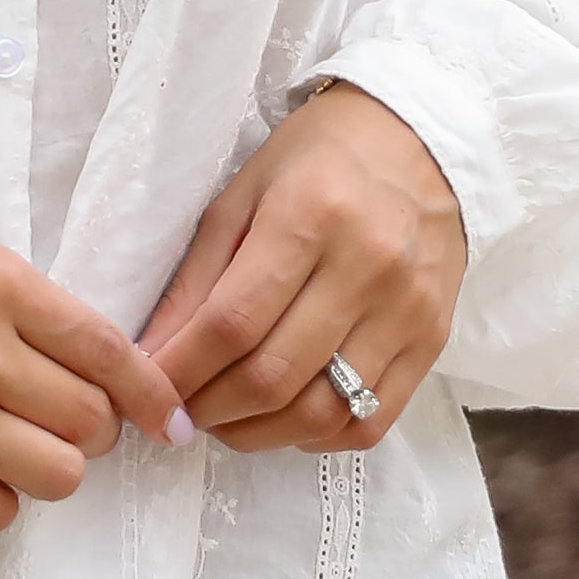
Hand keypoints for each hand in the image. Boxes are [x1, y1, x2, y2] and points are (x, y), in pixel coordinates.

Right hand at [0, 225, 182, 532]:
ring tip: (11, 449)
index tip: (168, 418)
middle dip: (88, 428)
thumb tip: (96, 368)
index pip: (107, 350)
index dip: (150, 393)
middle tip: (54, 420)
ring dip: (47, 467)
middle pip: (92, 422)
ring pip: (59, 475)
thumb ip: (21, 309)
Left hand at [137, 83, 463, 452]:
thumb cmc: (316, 160)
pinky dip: (315, 436)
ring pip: (320, 412)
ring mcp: (407, 310)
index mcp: (310, 215)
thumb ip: (195, 278)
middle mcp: (367, 267)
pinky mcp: (432, 341)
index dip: (180, 370)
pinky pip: (369, 421)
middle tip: (180, 408)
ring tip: (224, 418)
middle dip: (209, 409)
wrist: (419, 142)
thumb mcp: (240, 195)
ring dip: (257, 433)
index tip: (146, 389)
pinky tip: (284, 416)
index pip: (232, 323)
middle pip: (272, 376)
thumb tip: (151, 356)